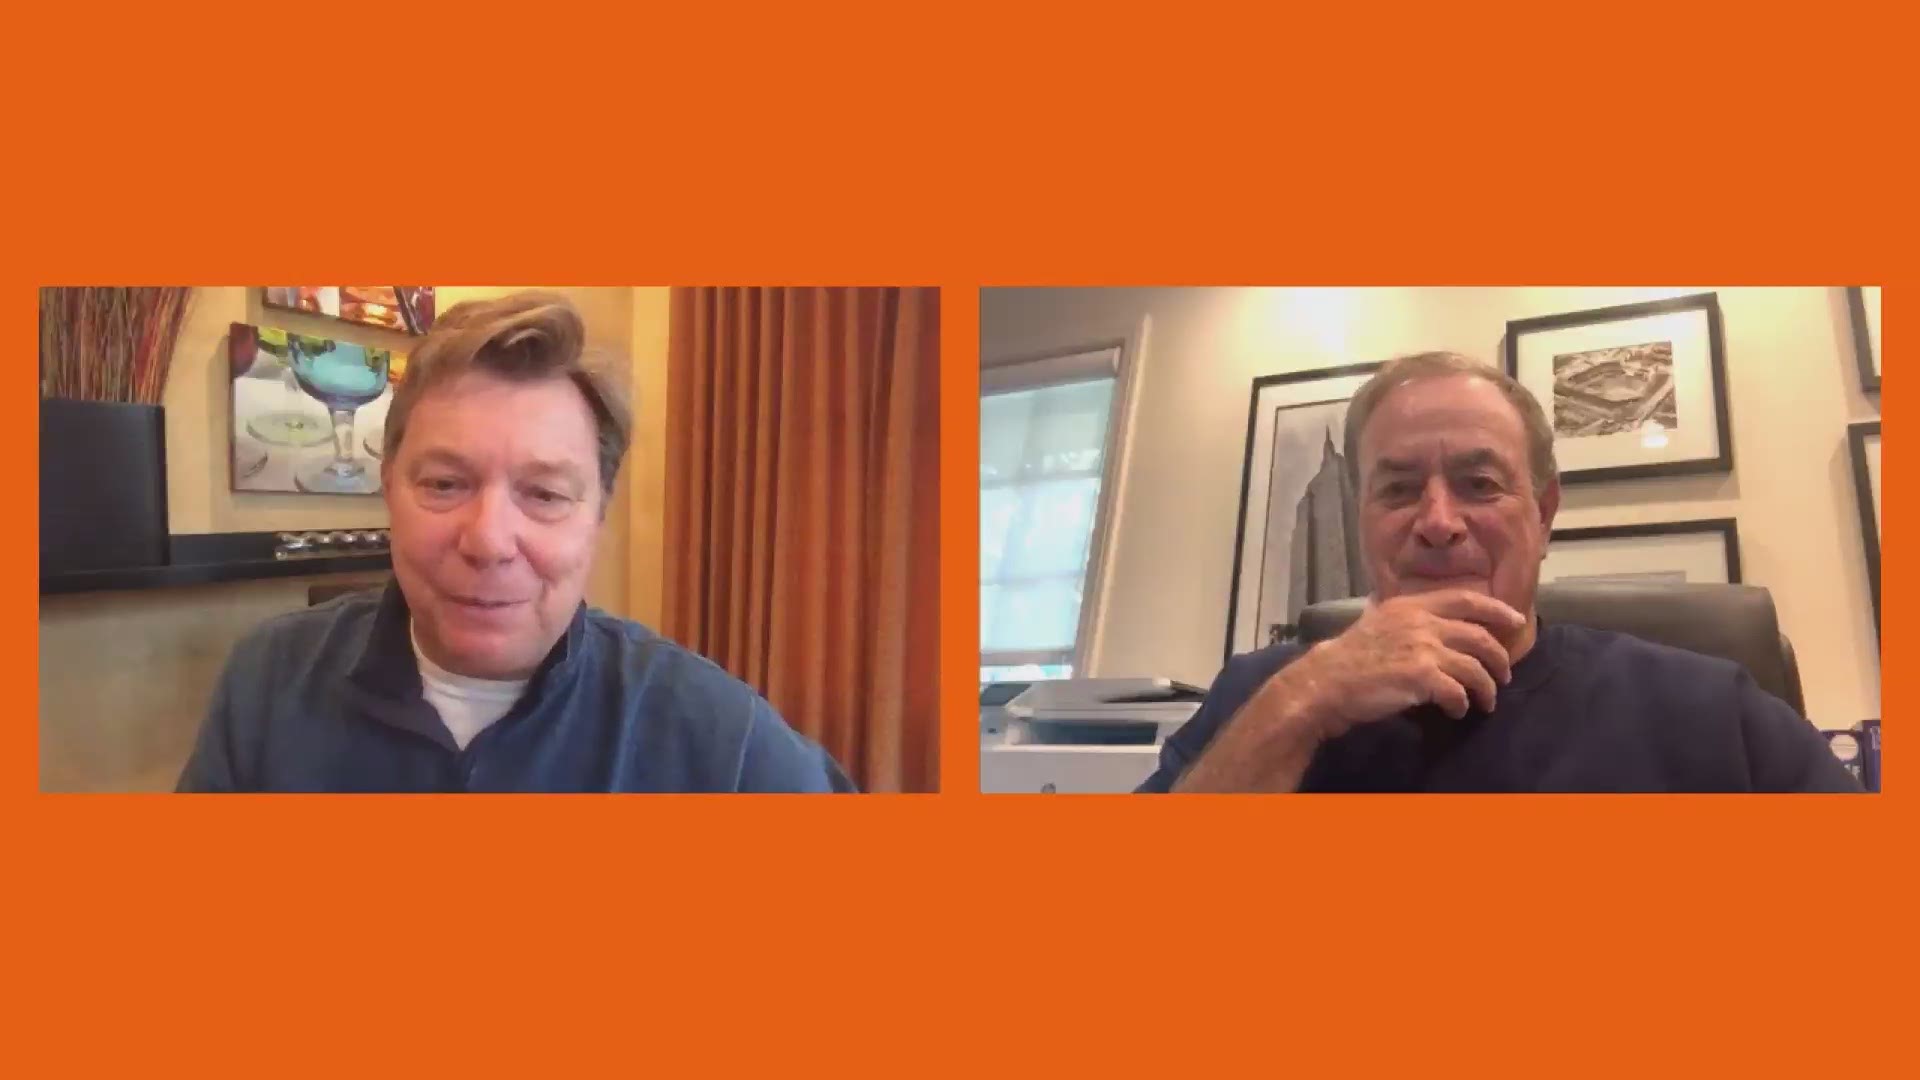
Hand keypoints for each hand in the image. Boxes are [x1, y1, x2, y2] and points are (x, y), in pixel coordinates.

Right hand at [1282, 588, 1527, 739]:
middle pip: (1479, 637)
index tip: (1516, 621)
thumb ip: (1403, 615)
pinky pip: (1457, 692)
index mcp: (1412, 605)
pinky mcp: (1421, 678)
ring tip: (1486, 702)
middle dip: (1499, 658)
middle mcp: (1422, 622)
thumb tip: (1422, 612)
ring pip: (1474, 668)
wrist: (1326, 682)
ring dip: (1486, 688)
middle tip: (1504, 675)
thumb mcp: (1375, 620)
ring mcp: (1423, 649)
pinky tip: (1458, 712)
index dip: (1496, 610)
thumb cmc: (1349, 655)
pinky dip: (1462, 704)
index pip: (1466, 600)